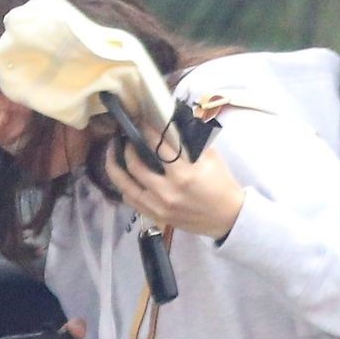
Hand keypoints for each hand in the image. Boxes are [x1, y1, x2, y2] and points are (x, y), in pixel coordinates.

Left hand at [108, 120, 245, 241]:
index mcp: (183, 174)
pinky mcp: (156, 216)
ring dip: (116, 167)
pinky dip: (125, 187)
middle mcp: (167, 191)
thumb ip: (189, 143)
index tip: (140, 121)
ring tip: (112, 153)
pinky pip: (131, 200)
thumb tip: (170, 127)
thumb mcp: (210, 158)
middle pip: (135, 165)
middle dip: (127, 147)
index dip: (146, 130)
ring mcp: (159, 206)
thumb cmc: (221, 184)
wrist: (227, 217)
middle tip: (125, 136)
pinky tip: (124, 176)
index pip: (158, 146)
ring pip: (126, 186)